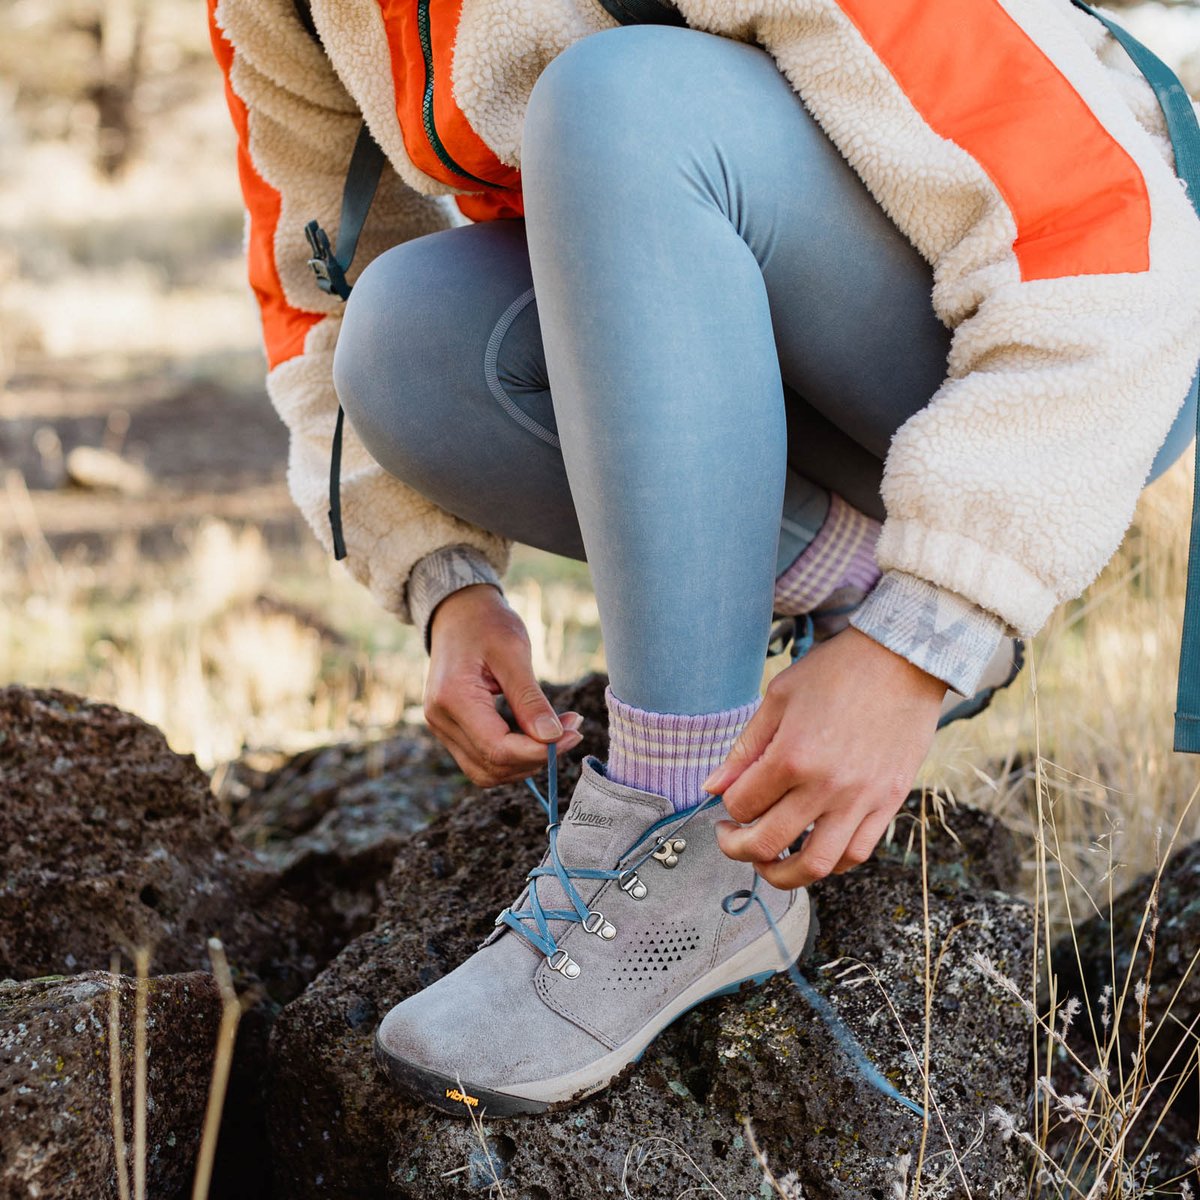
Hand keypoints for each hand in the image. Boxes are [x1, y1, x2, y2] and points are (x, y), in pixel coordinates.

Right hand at [424, 584, 582, 785]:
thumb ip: (530, 699)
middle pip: (492, 766)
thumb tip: (553, 738)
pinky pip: (482, 760)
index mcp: (452, 699)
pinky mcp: (451, 730)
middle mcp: (440, 720)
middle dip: (535, 758)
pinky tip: (537, 735)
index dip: (538, 752)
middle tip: (572, 731)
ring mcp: (441, 728)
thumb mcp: (514, 652)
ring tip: (559, 733)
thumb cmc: (486, 624)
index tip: (573, 734)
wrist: (457, 612)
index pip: (497, 748)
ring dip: (526, 762)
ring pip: (486, 772)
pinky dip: (513, 756)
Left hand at [704, 627, 945, 889]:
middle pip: (769, 844)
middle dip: (737, 849)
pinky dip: (829, 863)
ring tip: (767, 861)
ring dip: (782, 874)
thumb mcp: (779, 697)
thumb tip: (713, 787)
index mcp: (792, 755)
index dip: (726, 805)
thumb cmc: (837, 671)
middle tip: (730, 839)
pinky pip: (855, 854)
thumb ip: (745, 748)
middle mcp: (826, 786)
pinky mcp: (889, 804)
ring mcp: (861, 800)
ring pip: (815, 865)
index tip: (727, 798)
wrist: (903, 660)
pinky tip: (812, 848)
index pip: (742, 804)